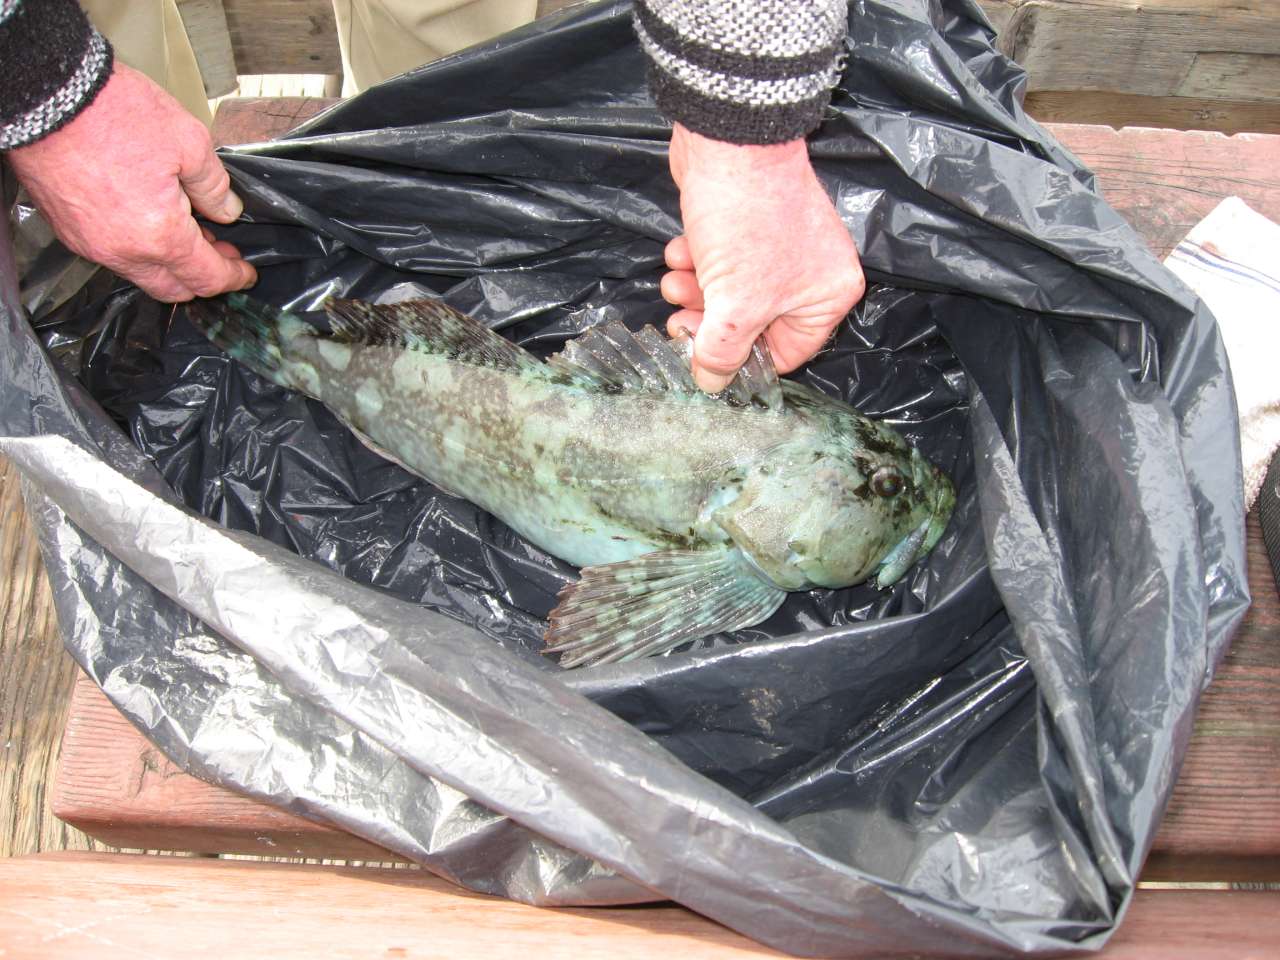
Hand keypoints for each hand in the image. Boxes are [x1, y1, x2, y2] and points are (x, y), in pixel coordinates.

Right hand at [6, 63, 255, 302]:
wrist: (46, 95)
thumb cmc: (114, 113)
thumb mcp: (188, 142)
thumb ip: (213, 186)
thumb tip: (227, 210)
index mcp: (161, 237)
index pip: (206, 278)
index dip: (233, 278)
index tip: (246, 274)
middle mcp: (124, 253)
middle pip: (173, 289)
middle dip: (203, 278)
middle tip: (222, 252)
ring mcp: (92, 245)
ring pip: (142, 274)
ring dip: (170, 264)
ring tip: (189, 231)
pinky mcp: (69, 231)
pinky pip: (114, 256)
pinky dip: (140, 250)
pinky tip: (151, 222)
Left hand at [662, 123, 864, 391]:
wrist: (728, 141)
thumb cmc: (747, 221)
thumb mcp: (736, 303)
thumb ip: (722, 351)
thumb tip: (711, 384)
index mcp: (828, 296)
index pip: (786, 354)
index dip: (741, 361)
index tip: (703, 359)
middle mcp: (810, 274)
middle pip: (753, 325)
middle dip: (710, 322)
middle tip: (680, 320)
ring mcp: (777, 248)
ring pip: (729, 294)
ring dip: (696, 292)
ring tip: (676, 280)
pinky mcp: (745, 228)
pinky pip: (719, 263)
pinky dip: (696, 262)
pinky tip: (679, 251)